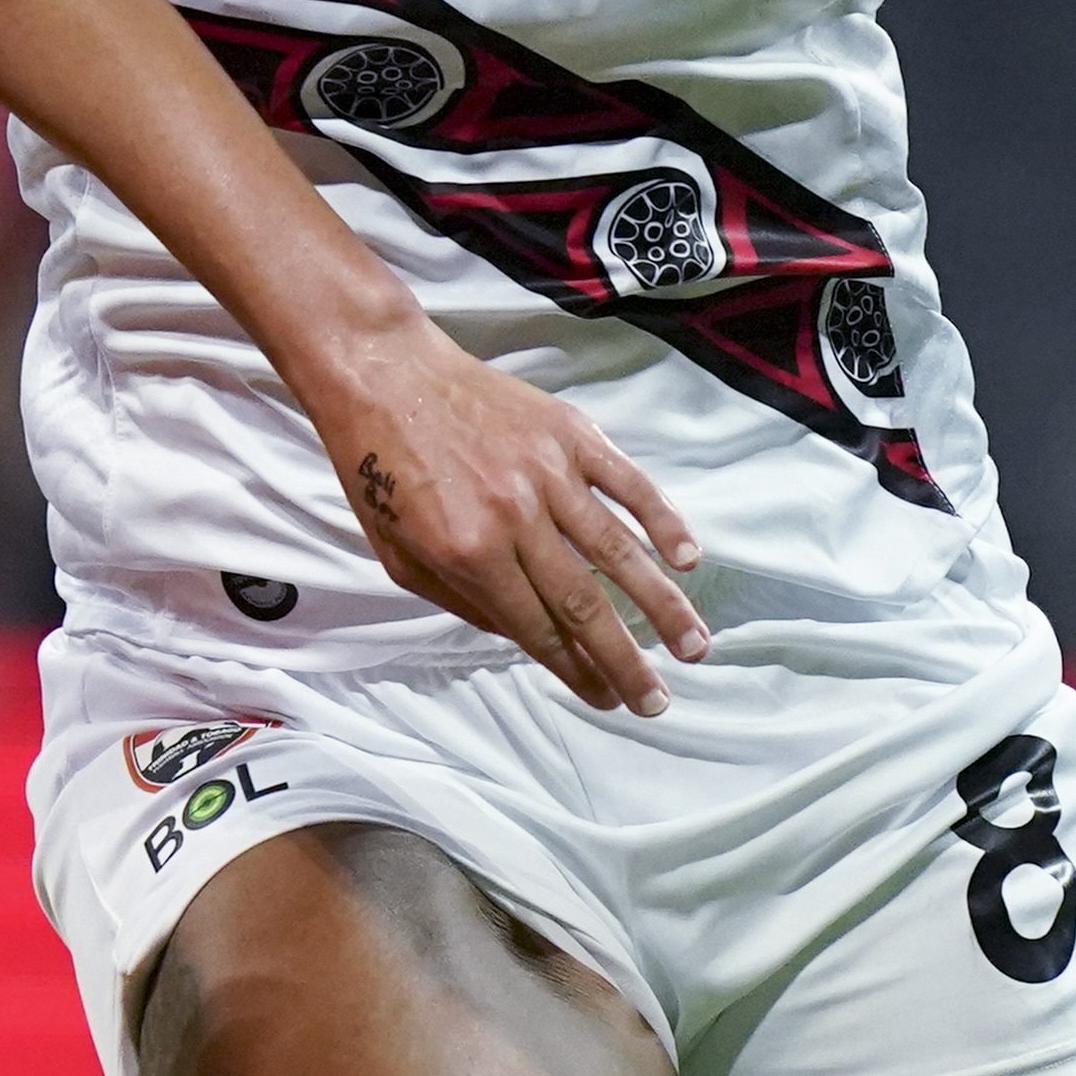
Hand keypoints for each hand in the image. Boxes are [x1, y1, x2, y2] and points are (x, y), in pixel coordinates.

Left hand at [305, 324, 707, 713]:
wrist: (382, 375)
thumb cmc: (379, 468)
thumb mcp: (397, 556)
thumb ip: (460, 602)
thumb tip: (523, 635)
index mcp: (468, 554)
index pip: (539, 630)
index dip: (577, 672)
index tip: (607, 700)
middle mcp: (514, 518)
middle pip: (587, 605)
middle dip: (627, 660)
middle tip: (659, 700)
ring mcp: (548, 472)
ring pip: (619, 552)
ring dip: (663, 605)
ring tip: (695, 646)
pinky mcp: (569, 433)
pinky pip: (628, 483)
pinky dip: (664, 521)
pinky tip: (689, 559)